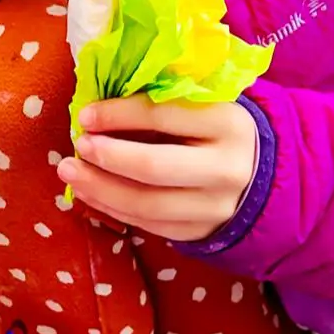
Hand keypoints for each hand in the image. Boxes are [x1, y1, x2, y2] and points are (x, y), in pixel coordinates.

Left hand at [56, 97, 257, 241]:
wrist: (263, 175)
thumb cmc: (217, 130)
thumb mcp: (206, 105)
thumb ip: (163, 101)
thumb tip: (97, 108)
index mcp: (228, 122)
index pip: (162, 115)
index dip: (118, 114)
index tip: (85, 115)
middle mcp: (226, 167)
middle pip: (153, 167)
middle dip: (107, 157)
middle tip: (77, 146)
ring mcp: (216, 206)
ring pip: (147, 204)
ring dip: (100, 188)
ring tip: (69, 172)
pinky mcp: (202, 232)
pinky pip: (149, 225)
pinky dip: (112, 209)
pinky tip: (89, 193)